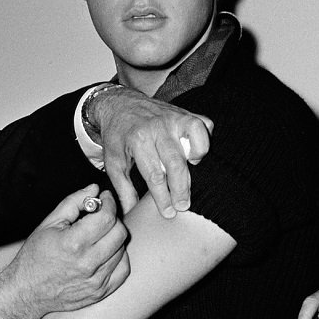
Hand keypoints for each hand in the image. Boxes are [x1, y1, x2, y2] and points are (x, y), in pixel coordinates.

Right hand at [0, 186, 128, 318]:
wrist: (27, 291)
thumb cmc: (35, 257)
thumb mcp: (49, 223)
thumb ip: (73, 202)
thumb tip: (94, 189)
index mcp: (73, 243)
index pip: (107, 217)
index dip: (109, 203)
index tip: (105, 199)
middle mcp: (87, 263)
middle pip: (120, 233)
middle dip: (113, 219)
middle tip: (101, 217)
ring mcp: (96, 280)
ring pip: (122, 250)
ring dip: (113, 239)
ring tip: (98, 237)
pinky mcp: (101, 292)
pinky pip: (123, 269)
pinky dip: (118, 258)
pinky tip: (104, 253)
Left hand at [90, 86, 212, 218]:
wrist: (119, 105)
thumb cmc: (117, 136)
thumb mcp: (113, 162)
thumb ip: (123, 188)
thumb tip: (132, 212)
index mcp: (138, 140)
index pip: (154, 175)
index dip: (162, 197)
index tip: (168, 213)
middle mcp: (157, 127)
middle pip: (176, 162)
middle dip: (181, 188)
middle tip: (182, 205)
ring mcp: (174, 117)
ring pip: (195, 138)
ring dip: (197, 157)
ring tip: (192, 171)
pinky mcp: (185, 112)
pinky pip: (204, 125)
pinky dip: (205, 139)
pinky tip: (195, 152)